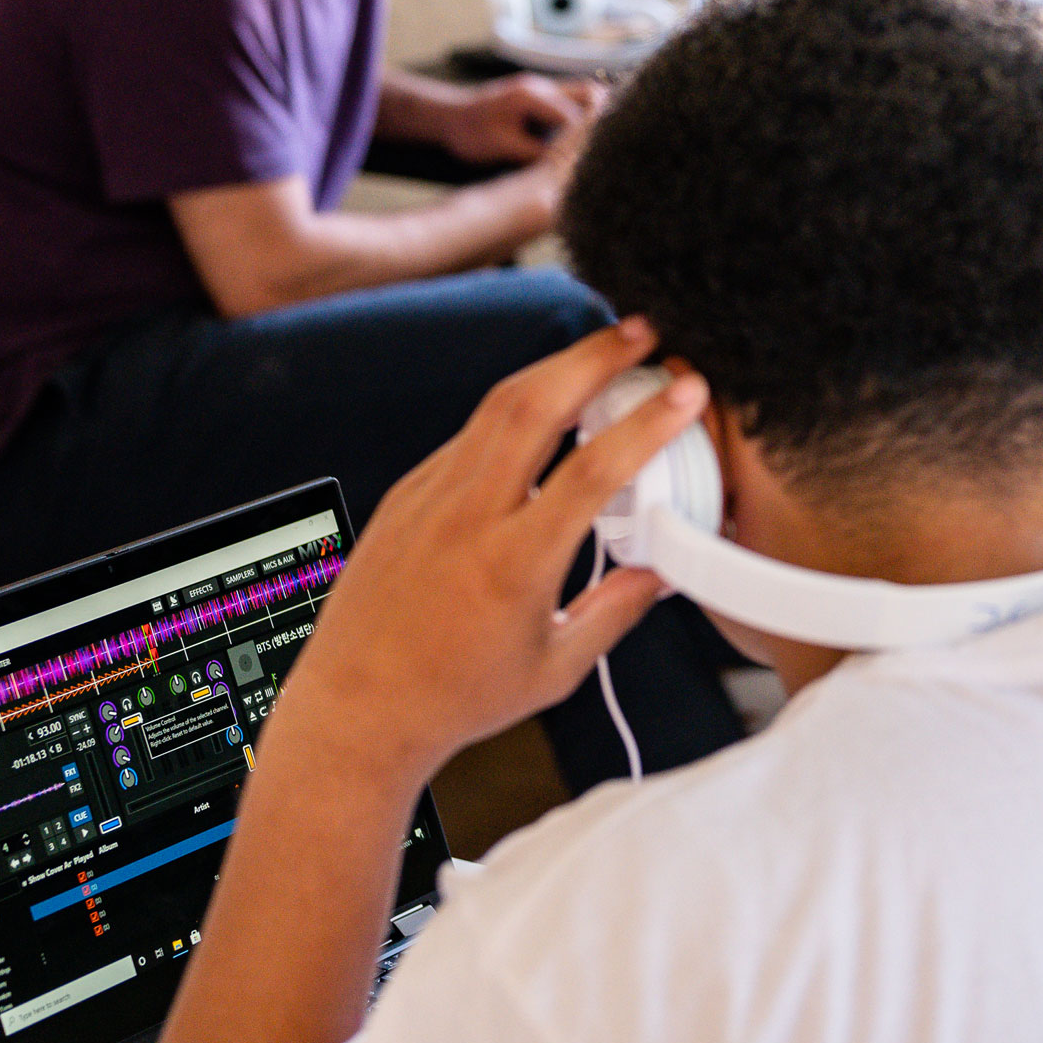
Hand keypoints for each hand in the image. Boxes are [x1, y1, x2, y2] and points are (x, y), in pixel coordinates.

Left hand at [259, 317, 688, 791]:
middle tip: (640, 331)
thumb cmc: (451, 698)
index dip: (647, 422)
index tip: (686, 393)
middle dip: (595, 355)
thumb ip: (617, 612)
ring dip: (554, 367)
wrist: (356, 711)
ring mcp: (430, 499)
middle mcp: (468, 518)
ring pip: (498, 406)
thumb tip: (659, 574)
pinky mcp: (407, 496)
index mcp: (514, 563)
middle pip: (537, 404)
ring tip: (598, 351)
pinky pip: (467, 436)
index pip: (593, 470)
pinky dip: (512, 409)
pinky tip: (540, 411)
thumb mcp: (555, 669)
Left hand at [444, 73, 601, 166]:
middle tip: (622, 139)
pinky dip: (581, 116)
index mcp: (531, 96)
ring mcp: (539, 89)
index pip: (574, 116)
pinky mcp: (537, 97)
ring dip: (595, 114)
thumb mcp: (501, 147)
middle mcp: (540, 87)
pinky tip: (587, 138)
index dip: (589, 136)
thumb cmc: (468, 132)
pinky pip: (569, 102)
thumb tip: (566, 165)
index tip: (603, 154)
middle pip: (589, 92)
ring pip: (582, 94)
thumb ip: (536, 153)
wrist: (445, 117)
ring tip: (609, 140)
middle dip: (605, 115)